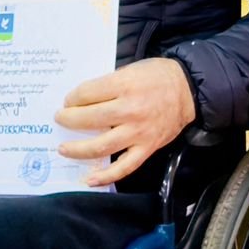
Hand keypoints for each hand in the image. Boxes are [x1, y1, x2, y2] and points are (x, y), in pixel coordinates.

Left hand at [56, 59, 195, 185]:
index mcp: (125, 85)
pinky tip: (89, 178)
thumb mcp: (131, 69)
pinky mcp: (147, 148)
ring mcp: (139, 132)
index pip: (87, 93)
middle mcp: (130, 110)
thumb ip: (109, 84)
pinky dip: (105, 176)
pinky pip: (124, 167)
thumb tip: (82, 99)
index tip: (68, 101)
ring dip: (78, 149)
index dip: (72, 98)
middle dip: (69, 120)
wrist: (189, 90)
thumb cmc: (158, 76)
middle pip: (89, 118)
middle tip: (60, 119)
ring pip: (101, 146)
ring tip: (64, 148)